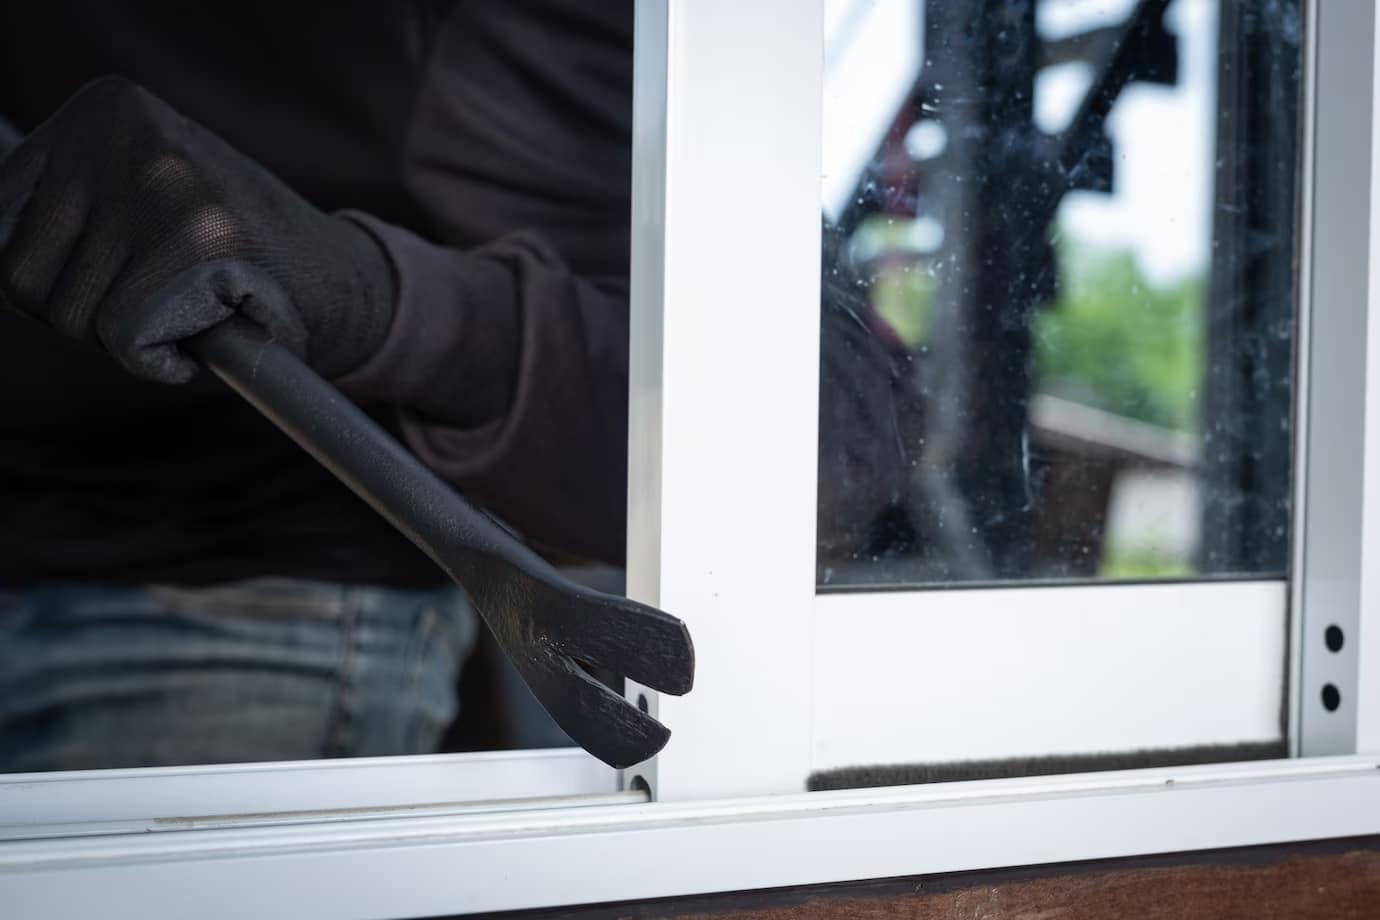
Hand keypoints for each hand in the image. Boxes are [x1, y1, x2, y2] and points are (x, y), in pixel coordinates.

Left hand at [0, 76, 394, 382]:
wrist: (341, 282)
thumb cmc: (228, 257)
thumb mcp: (135, 198)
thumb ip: (64, 209)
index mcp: (104, 107)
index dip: (49, 275)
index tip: (110, 278)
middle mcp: (127, 133)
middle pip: (19, 273)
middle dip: (79, 312)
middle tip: (153, 300)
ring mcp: (164, 185)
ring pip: (68, 314)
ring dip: (122, 337)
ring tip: (184, 307)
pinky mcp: (199, 246)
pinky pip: (125, 340)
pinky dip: (159, 361)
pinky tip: (205, 331)